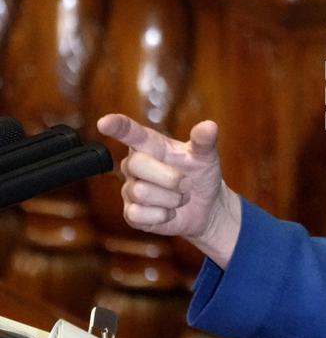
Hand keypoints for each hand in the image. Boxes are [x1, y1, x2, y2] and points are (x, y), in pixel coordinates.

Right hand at [96, 113, 240, 267]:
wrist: (206, 206)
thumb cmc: (200, 175)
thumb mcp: (206, 156)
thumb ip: (205, 141)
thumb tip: (209, 126)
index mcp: (151, 145)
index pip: (131, 132)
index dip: (117, 126)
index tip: (104, 122)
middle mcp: (135, 165)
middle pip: (136, 164)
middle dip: (169, 177)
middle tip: (187, 183)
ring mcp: (131, 189)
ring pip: (142, 192)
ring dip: (172, 198)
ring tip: (181, 197)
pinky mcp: (131, 213)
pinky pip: (140, 214)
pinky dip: (163, 215)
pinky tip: (170, 211)